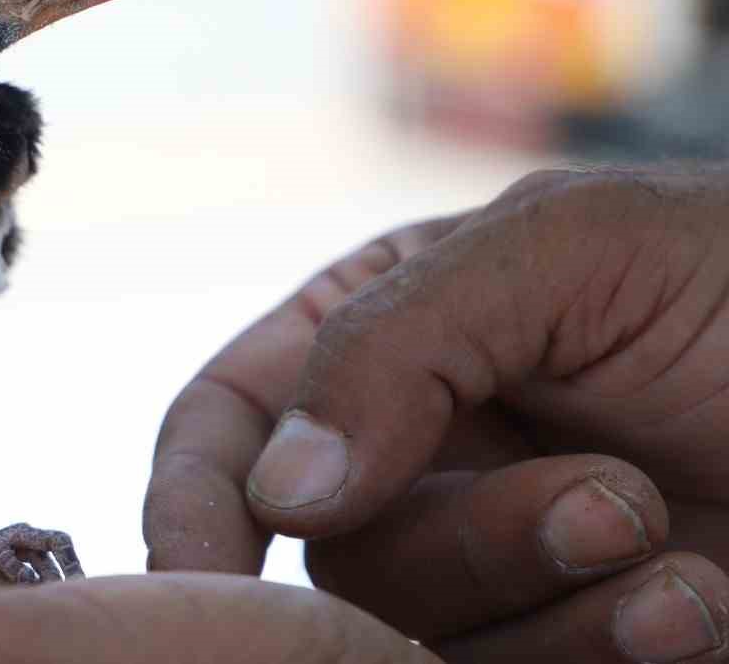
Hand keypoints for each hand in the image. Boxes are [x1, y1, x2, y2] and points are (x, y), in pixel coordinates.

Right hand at [146, 165, 728, 661]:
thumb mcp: (565, 248)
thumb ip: (392, 340)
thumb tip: (278, 491)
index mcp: (381, 339)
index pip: (228, 424)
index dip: (194, 503)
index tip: (203, 581)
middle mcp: (418, 456)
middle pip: (329, 552)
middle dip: (460, 542)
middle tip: (604, 501)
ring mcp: (497, 560)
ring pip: (417, 637)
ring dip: (548, 602)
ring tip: (673, 545)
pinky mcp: (572, 642)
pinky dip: (604, 655)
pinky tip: (700, 603)